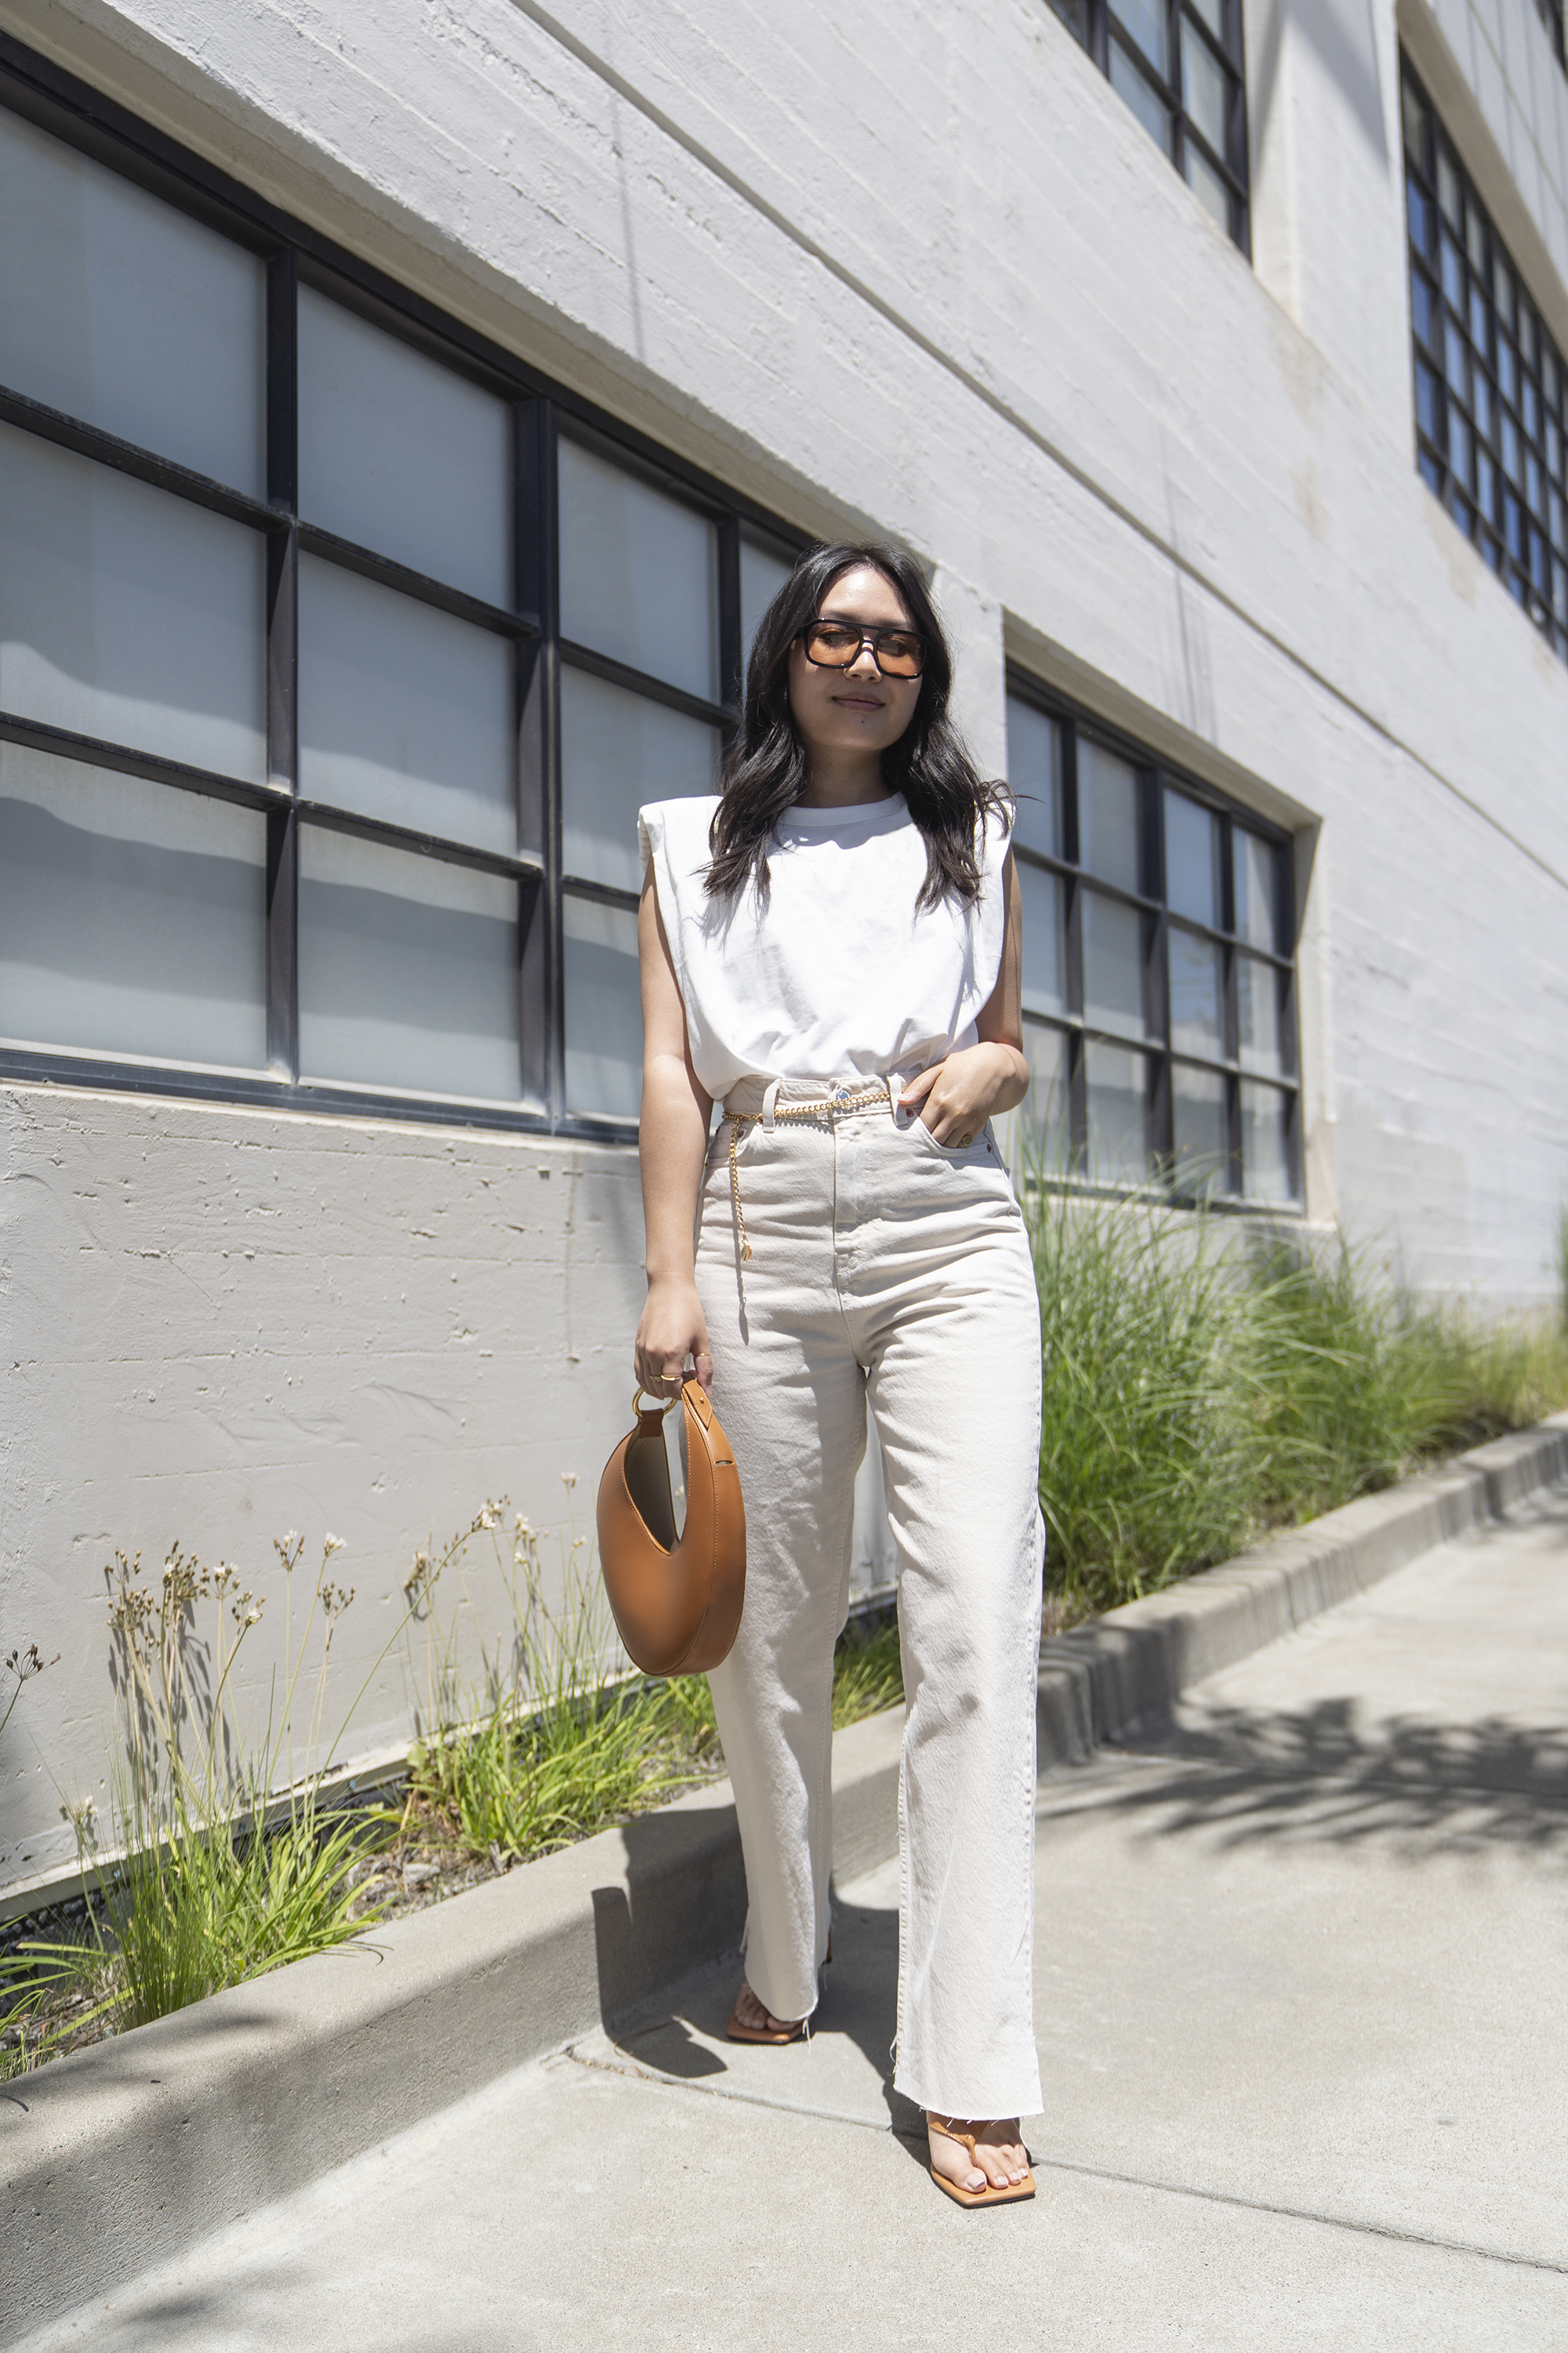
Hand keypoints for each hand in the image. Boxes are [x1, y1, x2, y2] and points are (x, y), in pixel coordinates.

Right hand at [634, 1276, 712, 1397]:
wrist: (669, 1288)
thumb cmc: (689, 1310)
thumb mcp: (702, 1340)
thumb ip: (705, 1368)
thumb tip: (707, 1391)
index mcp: (671, 1353)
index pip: (673, 1388)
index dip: (684, 1393)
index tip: (694, 1388)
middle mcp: (653, 1354)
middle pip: (660, 1387)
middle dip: (675, 1391)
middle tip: (688, 1382)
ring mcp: (642, 1350)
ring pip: (647, 1383)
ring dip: (661, 1388)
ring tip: (675, 1380)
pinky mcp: (637, 1345)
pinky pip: (638, 1372)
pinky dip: (647, 1381)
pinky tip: (659, 1379)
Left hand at [899, 1042, 1022, 1145]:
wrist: (994, 1066)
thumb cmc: (961, 1065)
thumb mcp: (938, 1069)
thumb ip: (918, 1086)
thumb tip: (901, 1101)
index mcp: (939, 1100)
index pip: (922, 1127)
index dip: (915, 1131)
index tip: (911, 1130)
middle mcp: (953, 1114)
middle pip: (934, 1140)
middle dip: (926, 1140)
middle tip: (921, 1136)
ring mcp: (967, 1121)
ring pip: (949, 1145)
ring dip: (941, 1143)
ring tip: (936, 1135)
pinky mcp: (978, 1125)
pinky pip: (963, 1143)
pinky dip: (955, 1142)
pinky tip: (950, 1134)